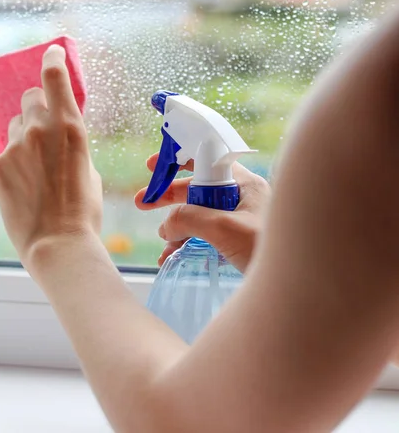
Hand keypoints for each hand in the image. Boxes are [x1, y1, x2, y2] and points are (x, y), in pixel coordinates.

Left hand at [0, 45, 102, 268]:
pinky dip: (14, 161)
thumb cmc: (83, 212)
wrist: (57, 244)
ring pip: (15, 125)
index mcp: (70, 127)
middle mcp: (39, 129)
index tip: (50, 53)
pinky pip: (4, 152)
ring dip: (24, 135)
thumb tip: (60, 136)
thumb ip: (72, 144)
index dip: (52, 59)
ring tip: (34, 167)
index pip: (55, 76)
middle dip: (37, 106)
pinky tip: (24, 186)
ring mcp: (14, 147)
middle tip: (42, 124)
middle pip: (30, 97)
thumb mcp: (89, 170)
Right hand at [134, 155, 269, 271]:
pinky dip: (188, 244)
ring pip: (199, 216)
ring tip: (163, 246)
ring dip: (176, 228)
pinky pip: (207, 236)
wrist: (304, 287)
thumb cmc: (273, 249)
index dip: (178, 159)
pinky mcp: (239, 242)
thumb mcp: (225, 228)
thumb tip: (166, 224)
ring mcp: (241, 221)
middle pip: (197, 189)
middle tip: (143, 203)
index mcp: (244, 184)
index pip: (205, 161)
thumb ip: (189, 219)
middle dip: (169, 198)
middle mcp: (242, 199)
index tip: (154, 165)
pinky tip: (173, 257)